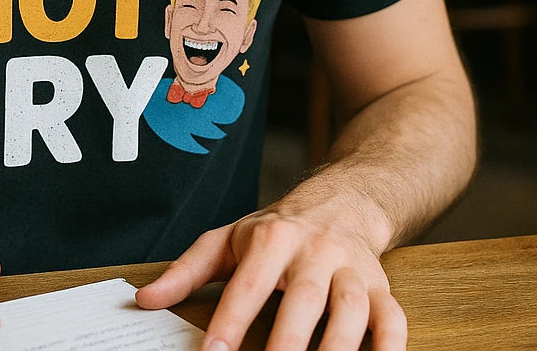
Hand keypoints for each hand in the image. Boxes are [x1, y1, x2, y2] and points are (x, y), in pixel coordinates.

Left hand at [135, 210, 406, 350]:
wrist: (341, 201)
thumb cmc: (276, 230)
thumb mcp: (227, 239)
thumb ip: (186, 271)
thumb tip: (144, 300)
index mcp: (271, 239)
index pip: (247, 285)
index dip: (230, 322)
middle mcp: (314, 252)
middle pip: (303, 301)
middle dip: (288, 343)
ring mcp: (352, 270)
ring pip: (350, 312)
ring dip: (338, 349)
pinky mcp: (381, 287)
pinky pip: (392, 320)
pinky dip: (390, 347)